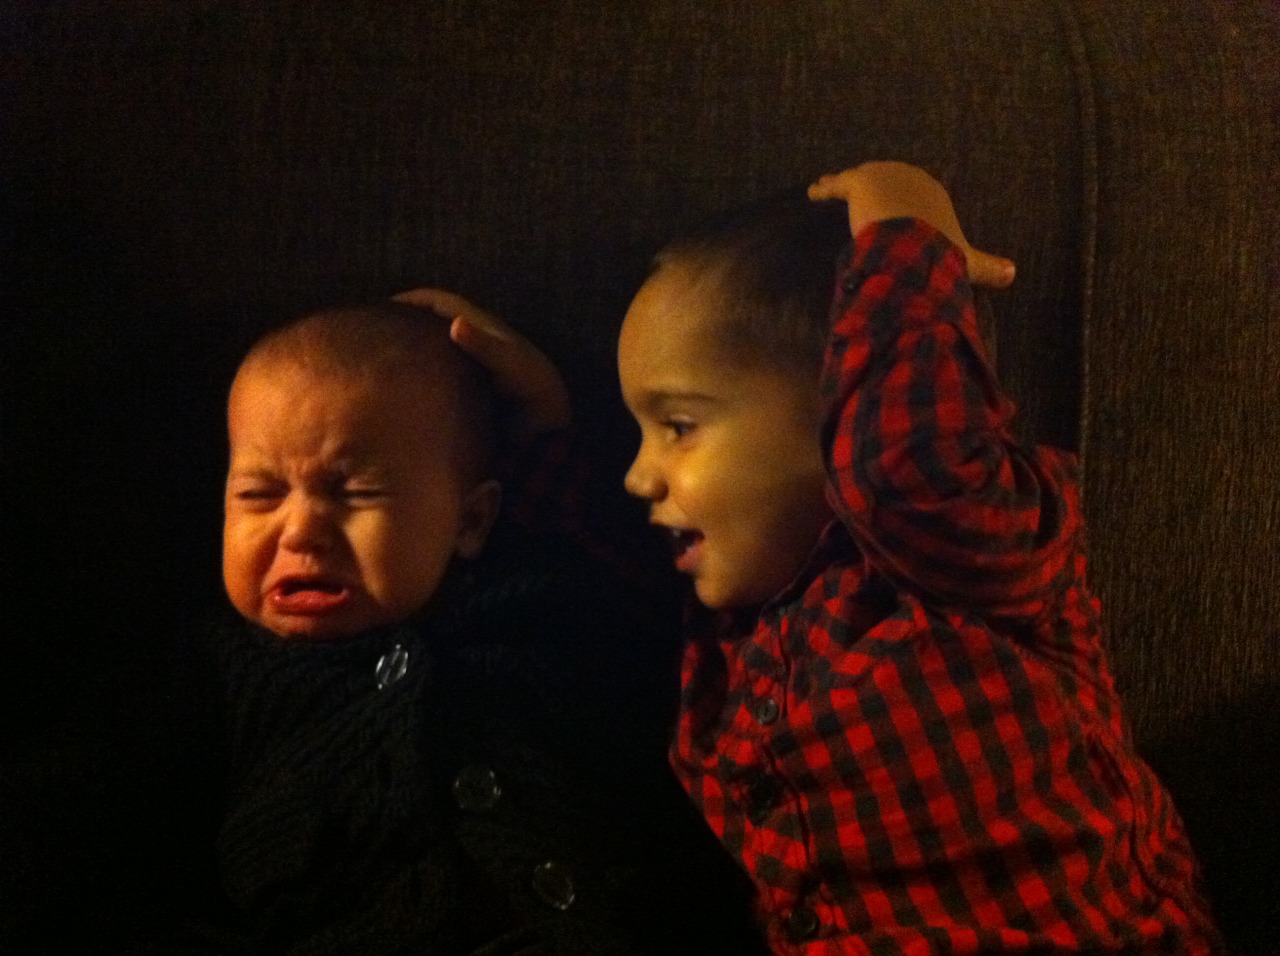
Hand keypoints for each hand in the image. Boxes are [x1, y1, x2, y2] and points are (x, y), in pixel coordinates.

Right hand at [391, 288, 571, 443]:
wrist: (550, 440)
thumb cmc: (539, 398)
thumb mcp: (519, 369)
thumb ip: (489, 347)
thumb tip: (455, 324)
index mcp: (483, 331)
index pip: (441, 302)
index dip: (413, 300)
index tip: (380, 308)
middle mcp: (472, 347)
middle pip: (430, 325)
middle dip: (403, 326)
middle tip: (369, 338)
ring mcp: (466, 371)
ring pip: (430, 352)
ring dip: (406, 354)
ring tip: (376, 364)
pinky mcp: (463, 396)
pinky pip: (432, 380)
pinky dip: (414, 380)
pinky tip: (396, 393)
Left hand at [808, 161, 1015, 288]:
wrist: (915, 240)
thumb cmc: (940, 251)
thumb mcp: (965, 261)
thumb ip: (987, 267)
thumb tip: (1014, 274)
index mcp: (933, 194)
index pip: (917, 197)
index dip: (906, 206)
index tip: (897, 217)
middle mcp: (910, 178)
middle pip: (889, 184)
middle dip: (879, 193)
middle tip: (866, 206)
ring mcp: (883, 176)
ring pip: (863, 180)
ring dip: (850, 187)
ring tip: (838, 193)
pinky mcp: (858, 183)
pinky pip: (838, 183)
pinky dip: (826, 187)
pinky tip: (813, 193)